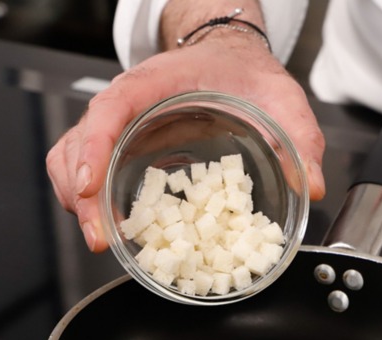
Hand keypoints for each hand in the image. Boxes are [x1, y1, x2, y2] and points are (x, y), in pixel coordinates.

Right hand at [46, 33, 325, 252]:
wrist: (228, 58)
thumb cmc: (244, 74)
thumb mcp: (281, 97)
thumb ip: (301, 137)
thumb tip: (313, 185)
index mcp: (155, 85)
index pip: (109, 109)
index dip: (92, 147)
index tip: (91, 187)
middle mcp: (125, 106)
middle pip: (75, 145)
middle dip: (80, 195)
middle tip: (101, 238)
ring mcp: (116, 127)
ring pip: (68, 160)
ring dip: (75, 202)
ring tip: (101, 240)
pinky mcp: (117, 145)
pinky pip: (82, 170)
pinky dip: (83, 200)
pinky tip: (108, 227)